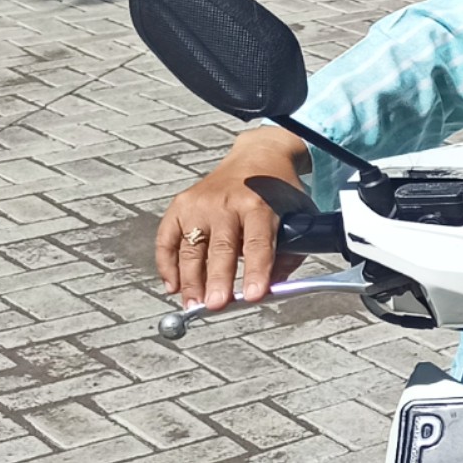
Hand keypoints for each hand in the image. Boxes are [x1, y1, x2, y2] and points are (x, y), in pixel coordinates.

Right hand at [156, 128, 311, 310]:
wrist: (257, 156)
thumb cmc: (278, 191)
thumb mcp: (297, 215)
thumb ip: (289, 252)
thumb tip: (273, 287)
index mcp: (259, 205)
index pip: (257, 244)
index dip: (255, 272)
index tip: (252, 296)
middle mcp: (226, 203)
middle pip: (220, 249)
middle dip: (217, 281)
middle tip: (216, 306)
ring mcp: (200, 203)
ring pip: (191, 249)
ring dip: (190, 281)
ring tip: (193, 304)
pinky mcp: (181, 205)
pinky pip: (167, 239)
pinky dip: (166, 264)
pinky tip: (172, 285)